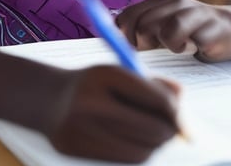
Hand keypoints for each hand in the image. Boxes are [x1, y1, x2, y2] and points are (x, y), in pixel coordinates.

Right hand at [45, 65, 179, 162]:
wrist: (47, 97)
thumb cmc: (94, 84)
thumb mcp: (120, 74)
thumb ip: (151, 84)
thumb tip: (181, 97)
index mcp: (106, 74)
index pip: (155, 98)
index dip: (175, 111)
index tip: (183, 118)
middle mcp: (91, 101)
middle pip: (150, 128)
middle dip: (170, 131)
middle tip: (175, 130)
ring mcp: (80, 126)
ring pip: (140, 149)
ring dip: (154, 144)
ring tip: (153, 134)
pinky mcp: (74, 147)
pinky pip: (122, 159)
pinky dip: (137, 152)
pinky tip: (135, 141)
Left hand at [116, 0, 230, 61]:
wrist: (229, 28)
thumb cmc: (189, 31)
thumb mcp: (163, 25)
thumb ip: (141, 29)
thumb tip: (112, 39)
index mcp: (160, 0)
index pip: (128, 16)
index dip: (125, 36)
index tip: (134, 48)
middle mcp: (176, 2)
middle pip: (145, 25)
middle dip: (146, 43)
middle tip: (159, 48)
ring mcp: (195, 12)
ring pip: (168, 31)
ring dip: (170, 45)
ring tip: (179, 47)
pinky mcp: (212, 27)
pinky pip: (194, 41)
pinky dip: (192, 48)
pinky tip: (197, 47)